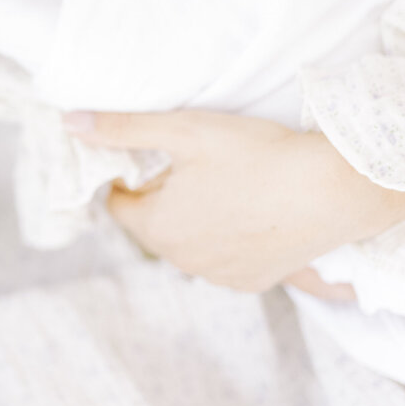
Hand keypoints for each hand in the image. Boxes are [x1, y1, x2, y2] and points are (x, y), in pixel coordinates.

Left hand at [64, 109, 404, 292]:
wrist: (334, 190)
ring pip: (189, 243)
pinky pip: (224, 259)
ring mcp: (222, 276)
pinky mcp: (257, 281)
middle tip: (190, 165)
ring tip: (222, 185)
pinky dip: (227, 238)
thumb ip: (122, 129)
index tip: (146, 158)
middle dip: (160, 198)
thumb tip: (70, 123)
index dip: (127, 178)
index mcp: (157, 228)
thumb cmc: (256, 155)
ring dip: (192, 219)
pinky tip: (247, 212)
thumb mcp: (182, 131)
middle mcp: (184, 261)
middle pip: (153, 225)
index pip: (119, 206)